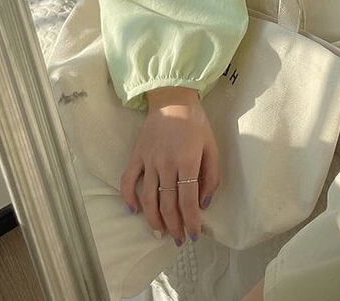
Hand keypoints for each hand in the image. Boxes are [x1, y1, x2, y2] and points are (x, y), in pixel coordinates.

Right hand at [120, 86, 219, 246]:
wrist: (173, 99)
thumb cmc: (196, 123)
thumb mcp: (212, 146)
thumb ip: (211, 175)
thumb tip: (204, 203)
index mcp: (187, 161)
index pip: (188, 200)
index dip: (190, 221)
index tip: (193, 235)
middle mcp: (166, 164)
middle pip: (168, 203)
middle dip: (174, 226)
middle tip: (177, 240)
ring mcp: (149, 160)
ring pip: (149, 198)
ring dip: (153, 219)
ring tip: (160, 232)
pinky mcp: (137, 155)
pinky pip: (128, 181)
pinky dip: (129, 198)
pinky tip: (135, 210)